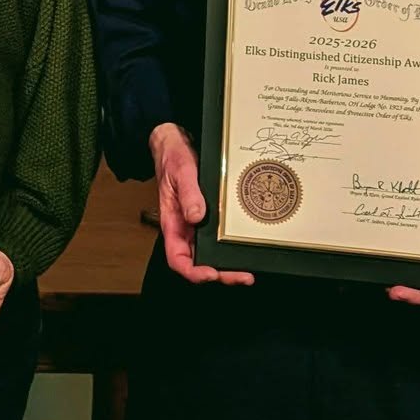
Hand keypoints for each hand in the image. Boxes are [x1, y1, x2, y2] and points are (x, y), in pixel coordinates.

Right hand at [151, 122, 253, 286]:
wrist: (176, 144)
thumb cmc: (174, 157)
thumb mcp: (181, 171)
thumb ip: (188, 193)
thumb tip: (196, 216)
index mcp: (173, 223)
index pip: (177, 258)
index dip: (193, 272)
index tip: (210, 273)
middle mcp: (185, 228)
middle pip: (198, 263)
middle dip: (220, 274)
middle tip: (241, 276)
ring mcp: (197, 225)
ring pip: (210, 254)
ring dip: (227, 266)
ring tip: (247, 271)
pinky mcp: (209, 217)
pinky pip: (218, 239)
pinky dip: (230, 248)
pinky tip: (244, 250)